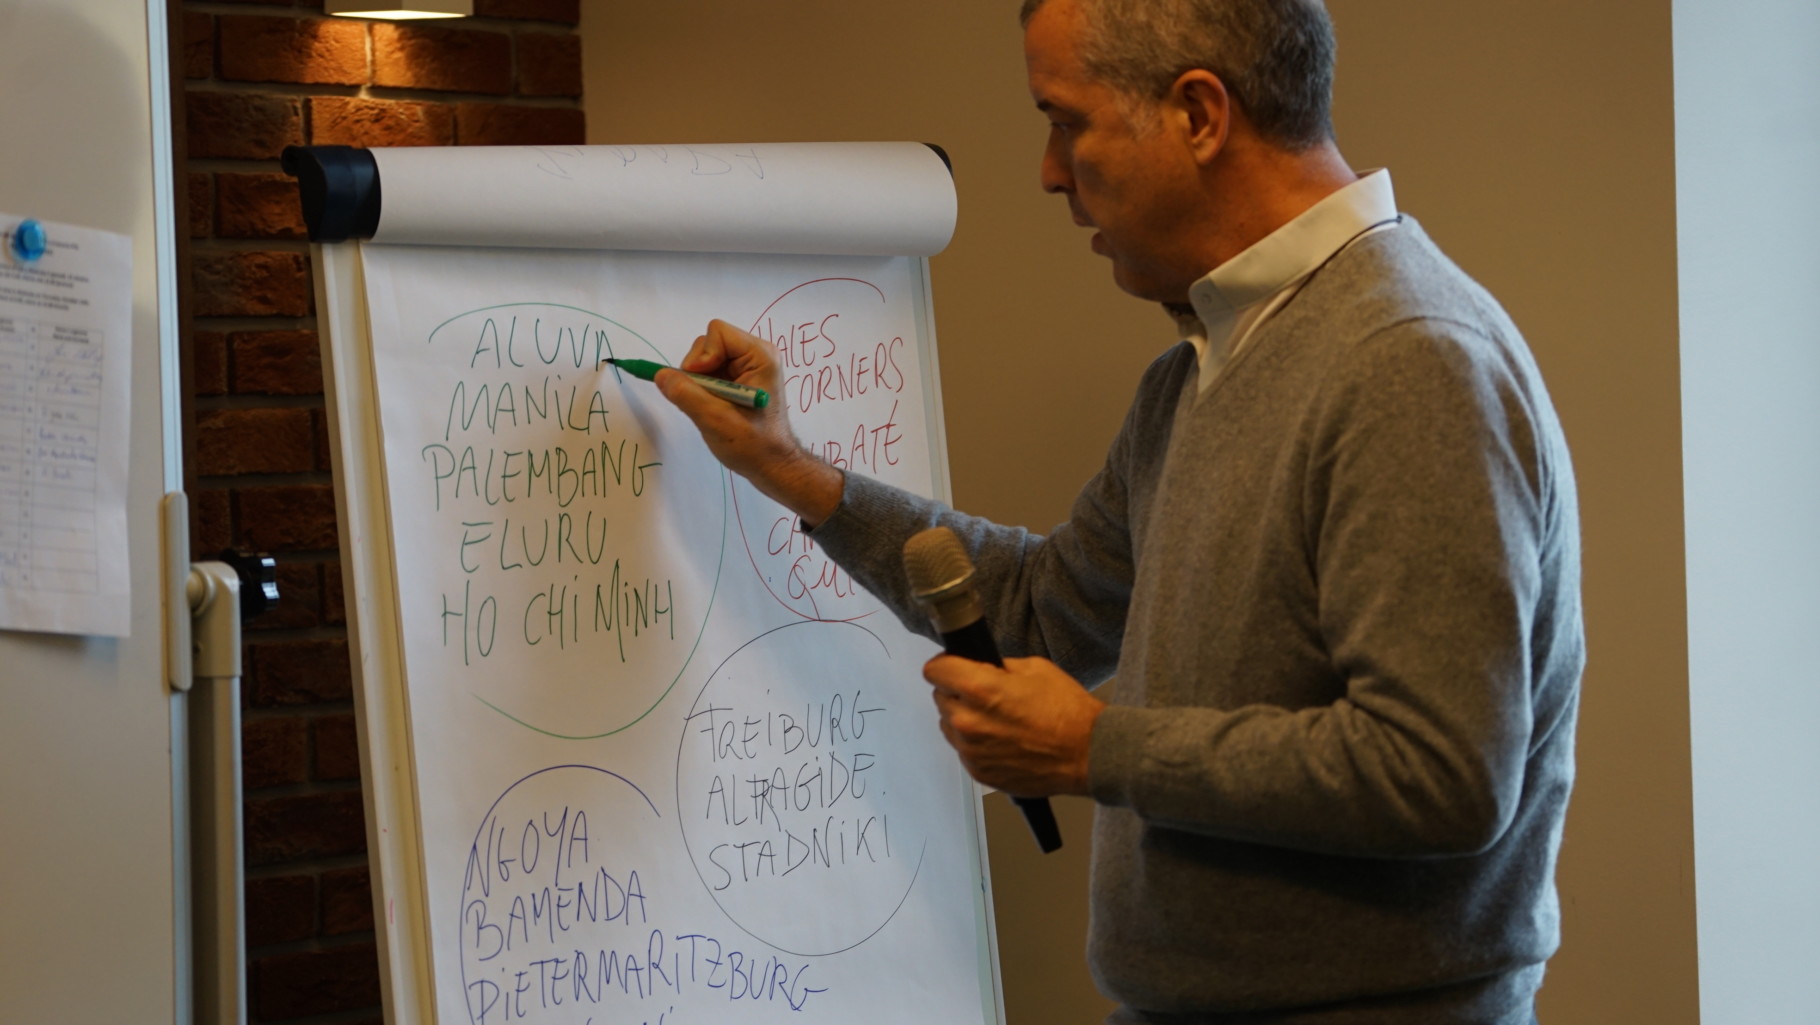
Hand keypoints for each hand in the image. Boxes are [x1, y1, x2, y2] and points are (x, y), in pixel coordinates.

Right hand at [654, 319, 841, 524]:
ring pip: (704, 357)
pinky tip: (713, 406)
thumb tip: (660, 375)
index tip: (701, 384)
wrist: (771, 465)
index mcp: (760, 356)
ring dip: (698, 380)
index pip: (717, 332)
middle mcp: (755, 354)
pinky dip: (702, 386)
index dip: (702, 356)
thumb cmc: (753, 446)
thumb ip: (685, 394)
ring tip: (711, 406)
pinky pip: (707, 370)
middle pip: (708, 342)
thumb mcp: (716, 421)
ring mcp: (746, 365)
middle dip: (697, 369)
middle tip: (704, 399)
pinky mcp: (738, 377)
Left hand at [923, 654, 1104, 797]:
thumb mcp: (1035, 668)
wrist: (1087, 754)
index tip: (953, 666)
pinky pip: (963, 750)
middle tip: (985, 694)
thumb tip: (980, 667)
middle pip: (939, 697)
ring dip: (964, 718)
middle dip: (957, 692)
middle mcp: (969, 721)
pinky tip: (1001, 739)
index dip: (946, 664)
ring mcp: (971, 751)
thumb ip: (998, 666)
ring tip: (996, 719)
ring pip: (949, 725)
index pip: (933, 670)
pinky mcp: (978, 772)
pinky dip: (975, 743)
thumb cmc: (1067, 713)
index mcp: (980, 690)